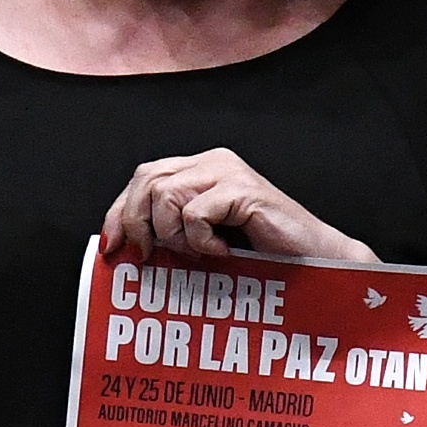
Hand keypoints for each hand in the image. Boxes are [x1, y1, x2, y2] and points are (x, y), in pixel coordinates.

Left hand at [100, 146, 369, 267]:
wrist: (314, 264)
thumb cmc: (262, 258)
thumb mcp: (203, 242)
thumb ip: (171, 231)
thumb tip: (122, 244)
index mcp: (202, 169)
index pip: (144, 177)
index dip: (119, 210)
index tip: (112, 247)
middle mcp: (213, 162)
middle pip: (146, 179)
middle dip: (136, 221)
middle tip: (150, 256)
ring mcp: (229, 172)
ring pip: (165, 194)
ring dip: (173, 235)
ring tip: (199, 254)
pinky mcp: (243, 190)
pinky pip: (194, 213)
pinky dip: (200, 240)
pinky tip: (222, 252)